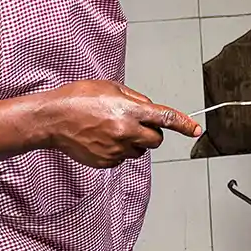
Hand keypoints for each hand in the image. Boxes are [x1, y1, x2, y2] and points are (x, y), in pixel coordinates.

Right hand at [38, 80, 201, 167]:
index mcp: (129, 110)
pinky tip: (102, 138)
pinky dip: (118, 150)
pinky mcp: (106, 162)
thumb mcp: (111, 87)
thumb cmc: (78, 98)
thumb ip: (135, 99)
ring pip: (139, 150)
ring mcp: (115, 150)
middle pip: (155, 139)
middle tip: (134, 122)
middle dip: (151, 132)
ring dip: (134, 141)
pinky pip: (122, 158)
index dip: (184, 125)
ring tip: (111, 128)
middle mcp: (125, 132)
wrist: (53, 118)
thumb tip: (150, 108)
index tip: (196, 130)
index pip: (165, 118)